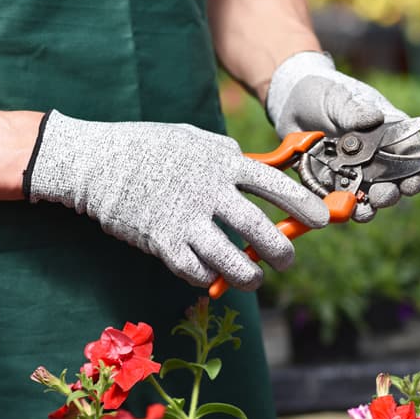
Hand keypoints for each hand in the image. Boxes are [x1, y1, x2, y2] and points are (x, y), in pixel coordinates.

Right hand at [25, 110, 329, 289]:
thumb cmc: (148, 147)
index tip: (322, 220)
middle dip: (280, 251)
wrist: (97, 162)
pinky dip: (209, 278)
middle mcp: (208, 191)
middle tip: (286, 260)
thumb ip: (227, 155)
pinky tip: (212, 276)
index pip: (274, 185)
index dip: (303, 205)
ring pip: (231, 261)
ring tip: (254, 278)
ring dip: (249, 276)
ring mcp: (185, 219)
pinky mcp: (162, 242)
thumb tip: (258, 167)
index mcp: (222, 163)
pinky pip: (196, 271)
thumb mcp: (194, 140)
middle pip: (258, 230)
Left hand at [266, 51, 419, 221]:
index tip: (411, 185)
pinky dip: (341, 208)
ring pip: (369, 197)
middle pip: (394, 182)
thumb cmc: (322, 92)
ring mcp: (354, 172)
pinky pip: (341, 202)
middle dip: (390, 193)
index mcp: (387, 131)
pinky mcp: (332, 184)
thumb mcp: (337, 97)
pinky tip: (338, 209)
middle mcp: (375, 156)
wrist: (289, 103)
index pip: (412, 152)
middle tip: (380, 196)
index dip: (417, 171)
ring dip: (369, 208)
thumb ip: (353, 111)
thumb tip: (374, 118)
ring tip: (363, 210)